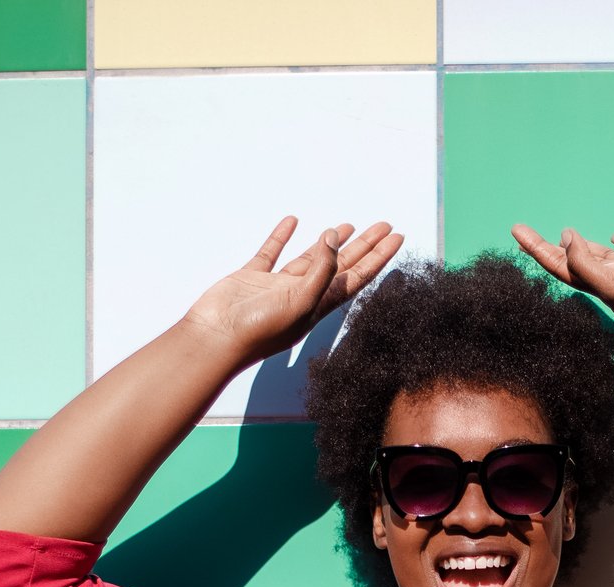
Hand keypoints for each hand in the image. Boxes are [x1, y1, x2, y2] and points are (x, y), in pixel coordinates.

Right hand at [181, 215, 405, 365]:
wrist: (215, 337)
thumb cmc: (259, 330)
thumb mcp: (301, 302)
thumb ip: (321, 270)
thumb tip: (334, 238)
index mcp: (319, 306)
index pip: (357, 277)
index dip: (379, 257)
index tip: (397, 237)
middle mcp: (302, 296)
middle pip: (341, 266)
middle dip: (364, 246)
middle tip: (384, 225)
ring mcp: (278, 287)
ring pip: (310, 258)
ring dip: (329, 242)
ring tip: (348, 225)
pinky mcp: (253, 277)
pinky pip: (272, 252)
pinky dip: (282, 236)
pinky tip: (293, 221)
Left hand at [511, 224, 613, 332]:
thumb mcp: (613, 284)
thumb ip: (585, 262)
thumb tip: (567, 239)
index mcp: (603, 290)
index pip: (561, 269)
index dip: (538, 250)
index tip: (517, 232)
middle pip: (574, 262)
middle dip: (549, 247)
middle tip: (523, 231)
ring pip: (601, 254)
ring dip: (580, 244)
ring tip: (564, 233)